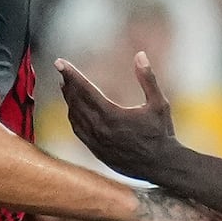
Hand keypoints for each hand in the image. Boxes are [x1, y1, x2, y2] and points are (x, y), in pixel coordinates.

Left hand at [55, 51, 183, 181]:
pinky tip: (74, 110)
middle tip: (63, 70)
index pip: (86, 90)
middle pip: (76, 101)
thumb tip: (140, 55)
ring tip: (67, 87)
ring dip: (69, 100)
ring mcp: (96, 142)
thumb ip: (147, 79)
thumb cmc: (162, 133)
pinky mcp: (96, 151)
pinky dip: (73, 117)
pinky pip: (78, 131)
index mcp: (113, 115)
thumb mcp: (159, 103)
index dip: (72, 74)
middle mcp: (101, 129)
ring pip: (74, 116)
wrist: (162, 166)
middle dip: (68, 84)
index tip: (59, 62)